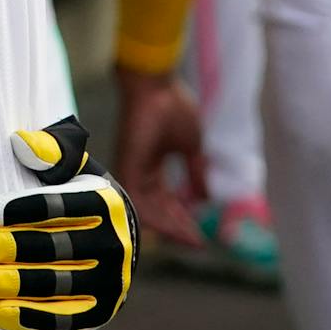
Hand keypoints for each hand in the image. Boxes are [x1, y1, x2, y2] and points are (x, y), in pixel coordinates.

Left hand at [0, 116, 138, 329]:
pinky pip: (66, 318)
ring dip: (8, 284)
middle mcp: (113, 243)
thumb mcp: (74, 166)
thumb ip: (52, 150)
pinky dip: (32, 318)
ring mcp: (112, 281)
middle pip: (47, 247)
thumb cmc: (79, 194)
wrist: (119, 238)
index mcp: (104, 203)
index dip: (6, 211)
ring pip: (54, 284)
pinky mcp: (104, 311)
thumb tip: (20, 141)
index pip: (49, 207)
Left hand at [113, 66, 207, 247]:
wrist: (155, 84)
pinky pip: (137, 200)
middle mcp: (140, 172)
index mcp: (152, 165)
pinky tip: (173, 229)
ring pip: (147, 210)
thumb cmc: (171, 107)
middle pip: (157, 210)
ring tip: (191, 240)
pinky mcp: (126, 166)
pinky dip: (155, 217)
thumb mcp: (191, 146)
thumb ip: (195, 172)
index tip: (200, 238)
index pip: (166, 201)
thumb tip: (204, 198)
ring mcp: (131, 169)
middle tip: (197, 245)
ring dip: (170, 227)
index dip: (183, 220)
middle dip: (178, 228)